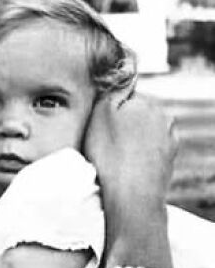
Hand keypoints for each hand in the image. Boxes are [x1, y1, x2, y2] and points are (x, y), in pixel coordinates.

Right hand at [84, 91, 176, 206]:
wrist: (131, 195)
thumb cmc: (111, 154)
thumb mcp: (102, 113)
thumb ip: (114, 89)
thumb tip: (123, 72)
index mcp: (148, 104)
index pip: (125, 98)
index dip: (109, 111)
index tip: (99, 125)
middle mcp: (164, 119)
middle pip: (137, 116)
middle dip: (123, 126)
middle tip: (104, 143)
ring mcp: (169, 141)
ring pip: (144, 134)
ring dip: (131, 142)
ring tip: (114, 157)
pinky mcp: (168, 162)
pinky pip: (149, 152)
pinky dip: (139, 156)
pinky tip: (126, 166)